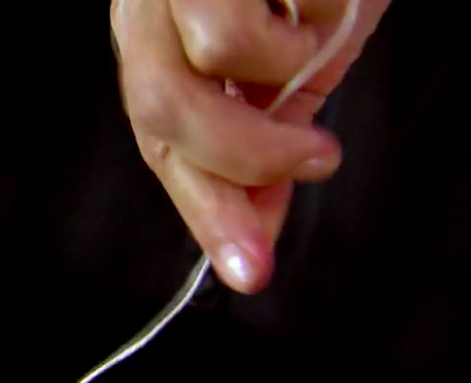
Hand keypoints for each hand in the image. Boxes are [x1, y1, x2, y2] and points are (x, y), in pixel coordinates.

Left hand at [111, 0, 391, 292]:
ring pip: (214, 51)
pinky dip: (322, 10)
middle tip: (316, 158)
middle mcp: (149, 6)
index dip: (205, 208)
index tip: (250, 268)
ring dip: (293, 65)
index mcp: (156, 41)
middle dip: (244, 158)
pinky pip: (273, 7)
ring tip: (321, 37)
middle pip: (160, 108)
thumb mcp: (289, 62)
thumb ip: (267, 140)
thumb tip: (257, 227)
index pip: (160, 140)